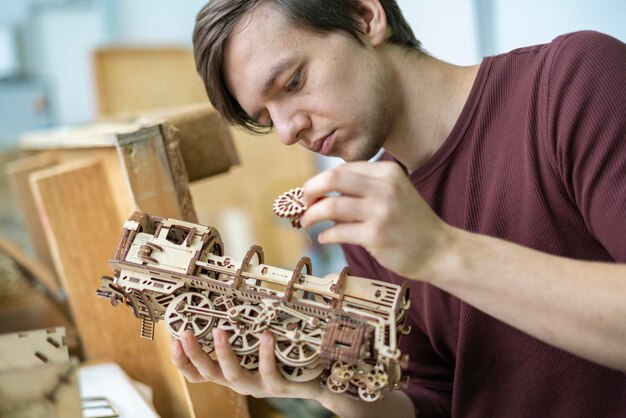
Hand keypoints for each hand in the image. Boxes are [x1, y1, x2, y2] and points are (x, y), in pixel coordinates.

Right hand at [172, 329, 321, 399]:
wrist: (312, 381)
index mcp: (230, 373)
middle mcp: (239, 382)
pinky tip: (266, 335)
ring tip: (219, 332)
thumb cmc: (281, 360)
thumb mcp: (256, 348)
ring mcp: (257, 386)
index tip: (173, 342)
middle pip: (209, 373)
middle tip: (185, 334)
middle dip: (195, 354)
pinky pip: (268, 370)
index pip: (198, 373)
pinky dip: (266, 352)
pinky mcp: (277, 386)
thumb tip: (227, 304)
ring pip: (233, 374)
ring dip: (223, 353)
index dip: (183, 362)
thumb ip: (240, 334)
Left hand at [301, 161, 453, 278]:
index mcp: (387, 172)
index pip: (343, 170)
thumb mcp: (392, 194)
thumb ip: (362, 190)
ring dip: (311, 215)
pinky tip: (325, 238)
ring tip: (307, 222)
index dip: (320, 181)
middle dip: (310, 190)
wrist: (439, 250)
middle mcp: (385, 187)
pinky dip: (326, 235)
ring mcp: (381, 211)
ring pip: (331, 206)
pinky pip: (338, 231)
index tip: (311, 194)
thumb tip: (319, 193)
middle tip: (303, 203)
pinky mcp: (376, 236)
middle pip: (333, 178)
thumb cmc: (410, 223)